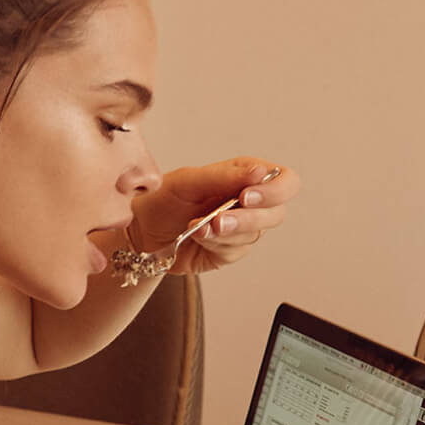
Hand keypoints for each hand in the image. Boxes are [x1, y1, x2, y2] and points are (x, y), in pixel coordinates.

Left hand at [128, 156, 299, 274]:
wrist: (139, 230)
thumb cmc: (162, 198)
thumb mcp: (189, 180)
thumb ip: (226, 176)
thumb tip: (261, 172)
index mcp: (245, 176)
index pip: (285, 181)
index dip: (275, 191)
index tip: (248, 197)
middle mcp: (248, 202)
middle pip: (276, 213)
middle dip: (247, 219)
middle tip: (218, 220)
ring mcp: (240, 229)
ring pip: (254, 235)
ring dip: (225, 233)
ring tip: (197, 227)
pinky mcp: (228, 251)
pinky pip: (235, 252)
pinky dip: (214, 245)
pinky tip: (196, 237)